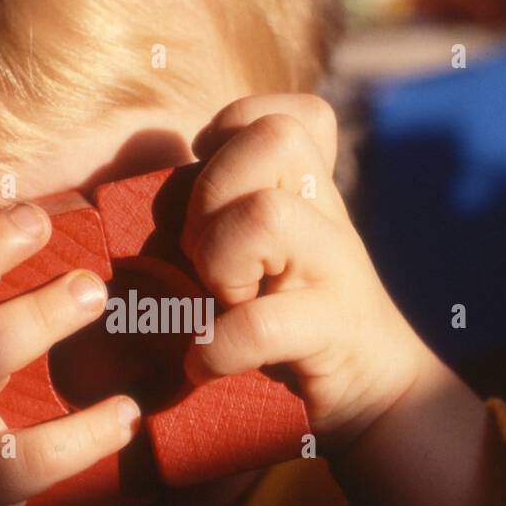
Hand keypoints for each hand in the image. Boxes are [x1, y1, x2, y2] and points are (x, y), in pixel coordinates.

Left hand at [181, 94, 426, 451]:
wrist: (376, 393)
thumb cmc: (292, 322)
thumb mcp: (264, 255)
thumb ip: (222, 216)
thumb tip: (129, 198)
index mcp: (307, 190)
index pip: (282, 111)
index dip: (232, 129)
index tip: (209, 188)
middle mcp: (328, 215)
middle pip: (276, 138)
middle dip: (213, 192)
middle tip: (202, 254)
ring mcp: (337, 268)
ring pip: (268, 214)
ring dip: (220, 261)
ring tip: (217, 302)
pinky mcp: (336, 330)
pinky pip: (263, 322)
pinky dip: (219, 347)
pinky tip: (206, 364)